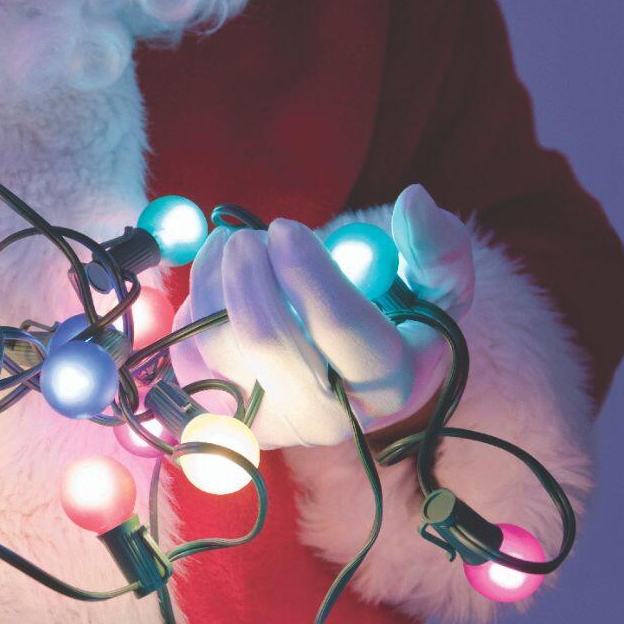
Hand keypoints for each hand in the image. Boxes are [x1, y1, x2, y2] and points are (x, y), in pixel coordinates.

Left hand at [170, 184, 473, 448]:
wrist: (346, 369)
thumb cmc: (395, 318)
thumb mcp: (437, 284)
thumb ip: (438, 245)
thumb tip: (413, 200)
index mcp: (388, 386)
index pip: (341, 332)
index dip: (308, 273)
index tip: (286, 228)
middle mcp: (324, 418)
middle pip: (267, 345)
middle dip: (249, 277)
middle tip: (249, 235)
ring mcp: (265, 423)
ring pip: (215, 347)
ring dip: (215, 283)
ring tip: (236, 245)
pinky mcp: (219, 415)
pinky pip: (186, 354)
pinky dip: (194, 304)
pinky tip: (219, 275)